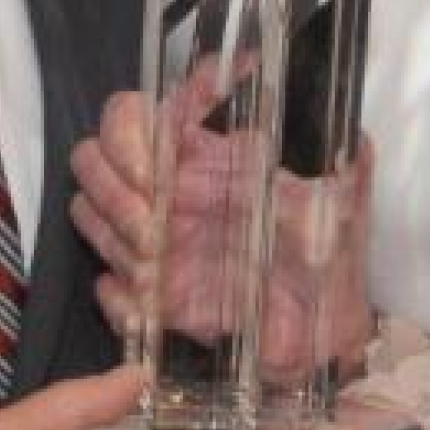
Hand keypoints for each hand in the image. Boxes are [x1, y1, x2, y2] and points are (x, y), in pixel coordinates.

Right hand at [69, 89, 374, 378]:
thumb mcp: (343, 188)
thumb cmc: (333, 251)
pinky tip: (154, 302)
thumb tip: (313, 98)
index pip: (133, 114)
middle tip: (153, 219)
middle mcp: (167, 191)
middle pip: (91, 159)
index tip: (162, 158)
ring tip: (158, 260)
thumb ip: (337, 145)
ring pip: (86, 214)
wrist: (329, 331)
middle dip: (112, 185)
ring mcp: (153, 243)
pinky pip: (106, 291)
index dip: (131, 129)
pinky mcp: (152, 298)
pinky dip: (120, 297)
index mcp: (203, 154)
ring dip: (112, 234)